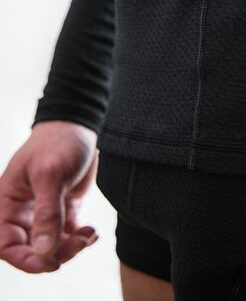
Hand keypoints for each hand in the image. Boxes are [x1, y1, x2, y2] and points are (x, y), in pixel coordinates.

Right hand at [0, 120, 98, 272]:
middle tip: (79, 243)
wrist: (79, 127)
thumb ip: (47, 212)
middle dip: (56, 252)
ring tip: (88, 235)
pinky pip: (70, 234)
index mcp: (9, 204)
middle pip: (33, 248)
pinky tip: (92, 233)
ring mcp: (46, 212)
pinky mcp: (66, 208)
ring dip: (71, 247)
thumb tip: (43, 250)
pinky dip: (81, 238)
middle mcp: (25, 212)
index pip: (7, 244)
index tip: (51, 263)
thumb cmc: (57, 143)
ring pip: (54, 244)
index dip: (25, 260)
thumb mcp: (50, 174)